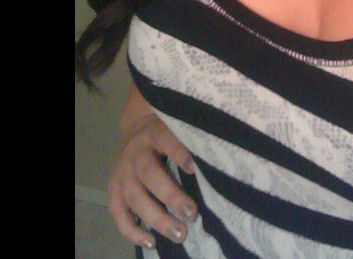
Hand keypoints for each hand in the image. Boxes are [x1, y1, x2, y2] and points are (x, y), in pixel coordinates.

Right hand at [107, 112, 197, 249]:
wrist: (135, 131)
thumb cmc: (168, 135)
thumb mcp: (177, 130)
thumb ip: (191, 142)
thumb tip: (219, 163)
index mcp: (155, 133)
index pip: (166, 139)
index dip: (179, 153)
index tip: (194, 170)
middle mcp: (136, 152)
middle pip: (150, 174)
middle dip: (171, 196)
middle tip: (192, 214)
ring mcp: (122, 172)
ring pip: (134, 197)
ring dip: (157, 218)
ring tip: (179, 234)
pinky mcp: (113, 190)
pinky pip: (118, 214)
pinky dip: (132, 231)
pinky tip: (151, 242)